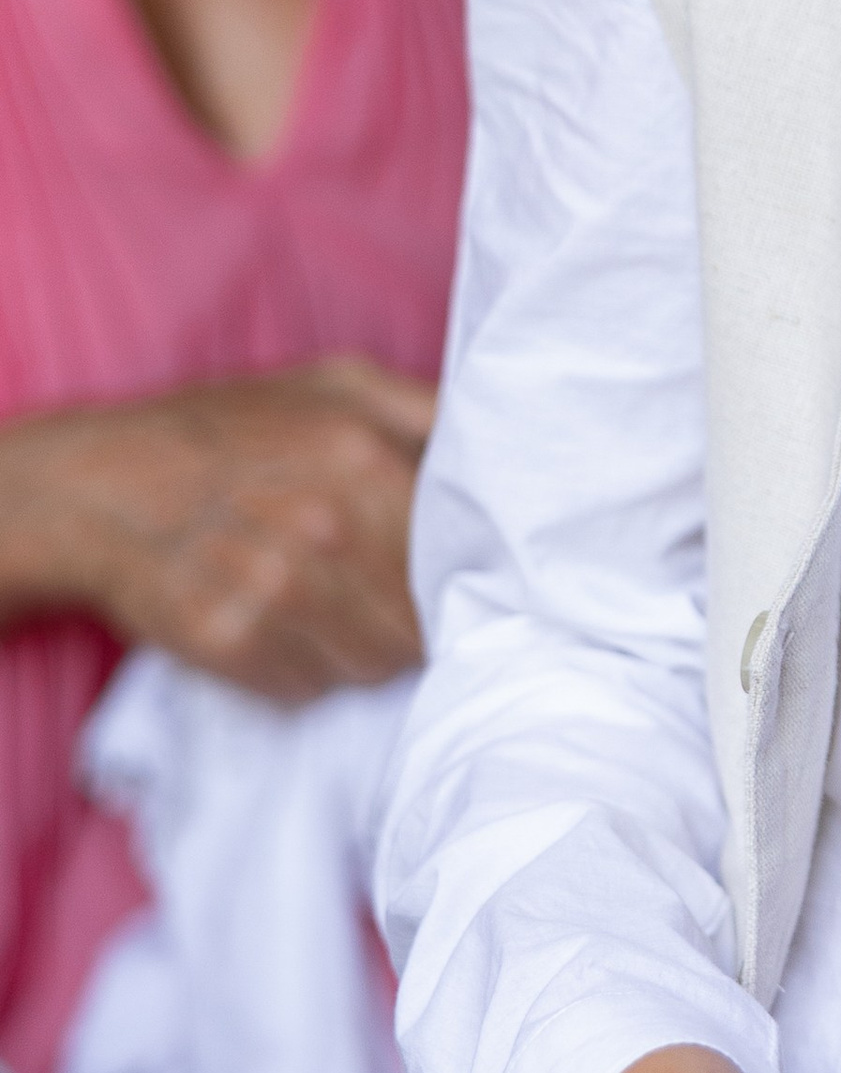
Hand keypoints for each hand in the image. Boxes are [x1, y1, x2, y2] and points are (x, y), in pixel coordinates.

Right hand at [0, 358, 434, 701]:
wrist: (100, 484)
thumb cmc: (230, 429)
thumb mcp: (334, 384)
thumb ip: (426, 410)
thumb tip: (509, 442)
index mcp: (358, 457)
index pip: (458, 551)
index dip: (467, 575)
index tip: (468, 583)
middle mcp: (319, 528)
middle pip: (421, 619)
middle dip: (419, 620)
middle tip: (400, 606)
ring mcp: (268, 590)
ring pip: (372, 664)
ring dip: (367, 651)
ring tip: (337, 612)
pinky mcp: (226, 642)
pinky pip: (309, 688)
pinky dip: (308, 672)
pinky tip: (287, 630)